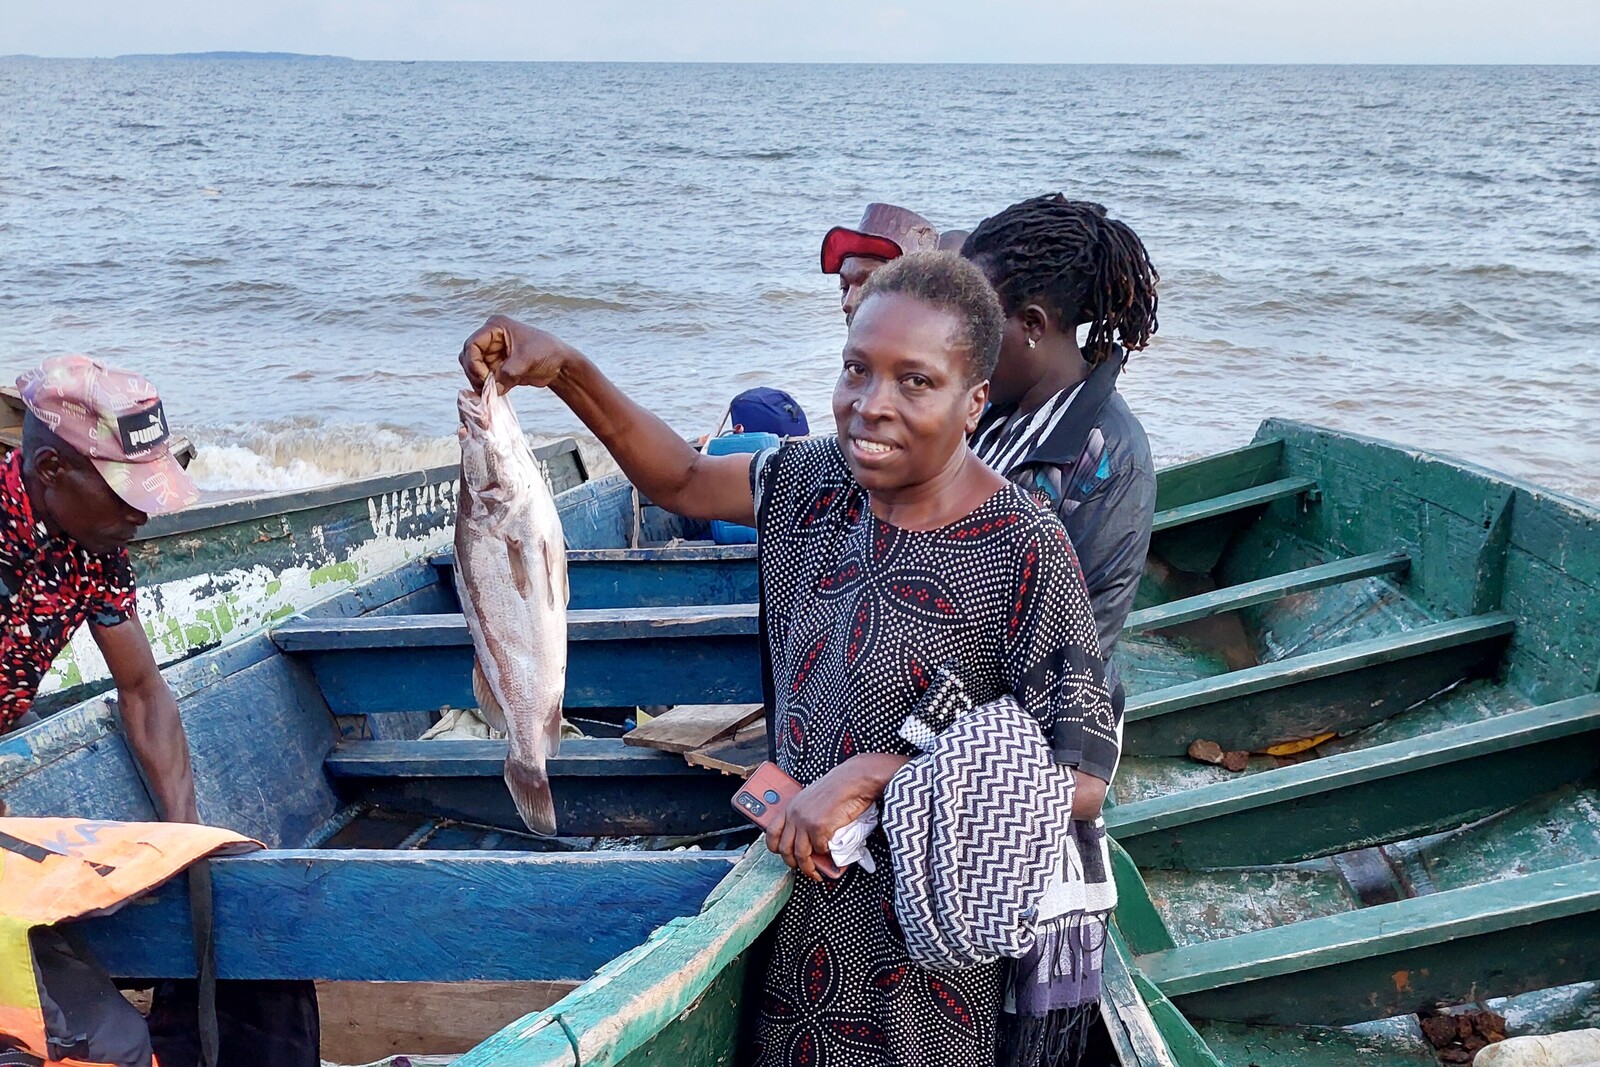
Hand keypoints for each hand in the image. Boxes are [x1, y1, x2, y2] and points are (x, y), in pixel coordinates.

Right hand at [460, 315, 574, 392]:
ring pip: (473, 369)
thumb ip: (508, 373)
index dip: (473, 362)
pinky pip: (483, 378)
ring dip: (479, 382)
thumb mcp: (527, 360)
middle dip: (474, 373)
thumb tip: (493, 389)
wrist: (560, 364)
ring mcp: (493, 352)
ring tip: (490, 392)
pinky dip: (486, 387)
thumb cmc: (547, 352)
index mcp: (496, 327)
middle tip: (486, 388)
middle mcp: (491, 338)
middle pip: (468, 356)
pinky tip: (493, 394)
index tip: (485, 377)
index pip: (472, 344)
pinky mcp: (497, 367)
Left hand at [765, 753, 907, 881]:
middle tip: (800, 867)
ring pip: (800, 855)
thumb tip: (804, 836)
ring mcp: (805, 822)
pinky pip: (819, 850)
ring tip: (815, 872)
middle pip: (784, 848)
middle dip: (792, 863)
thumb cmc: (838, 788)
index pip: (771, 832)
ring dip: (808, 868)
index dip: (774, 847)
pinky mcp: (819, 828)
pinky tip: (829, 852)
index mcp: (790, 807)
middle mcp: (794, 815)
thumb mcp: (812, 799)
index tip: (783, 854)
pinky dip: (825, 855)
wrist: (853, 781)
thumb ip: (804, 815)